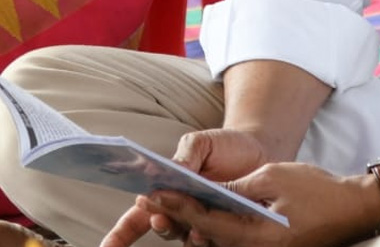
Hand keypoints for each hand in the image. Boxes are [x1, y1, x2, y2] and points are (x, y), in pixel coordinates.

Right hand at [102, 129, 291, 246]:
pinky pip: (217, 239)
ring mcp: (204, 223)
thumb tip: (171, 171)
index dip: (119, 237)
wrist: (260, 148)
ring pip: (187, 238)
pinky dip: (214, 235)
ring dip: (189, 233)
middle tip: (161, 217)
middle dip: (159, 224)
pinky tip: (216, 228)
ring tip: (195, 225)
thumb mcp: (201, 142)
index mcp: (166, 194)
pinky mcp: (229, 228)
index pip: (136, 219)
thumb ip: (184, 155)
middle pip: (161, 228)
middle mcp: (181, 214)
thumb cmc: (224, 146)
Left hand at [112, 163, 379, 246]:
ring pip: (216, 243)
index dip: (178, 206)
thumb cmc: (318, 190)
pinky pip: (232, 243)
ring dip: (192, 225)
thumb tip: (210, 192)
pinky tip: (200, 216)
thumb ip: (239, 188)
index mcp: (256, 236)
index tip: (154, 194)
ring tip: (167, 207)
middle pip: (206, 239)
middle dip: (178, 219)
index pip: (206, 221)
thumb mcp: (274, 177)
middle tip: (151, 201)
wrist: (353, 208)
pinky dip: (214, 229)